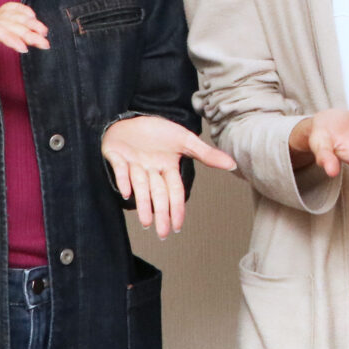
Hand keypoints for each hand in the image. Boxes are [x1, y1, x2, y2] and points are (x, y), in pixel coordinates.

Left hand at [100, 116, 236, 236]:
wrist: (134, 115)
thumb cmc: (159, 129)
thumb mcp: (186, 140)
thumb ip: (207, 154)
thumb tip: (233, 165)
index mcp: (167, 168)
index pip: (174, 191)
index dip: (176, 208)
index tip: (177, 227)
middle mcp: (150, 170)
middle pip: (157, 194)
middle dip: (160, 213)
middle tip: (162, 233)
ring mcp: (133, 164)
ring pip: (140, 186)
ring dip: (143, 203)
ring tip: (145, 221)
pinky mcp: (115, 155)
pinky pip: (120, 169)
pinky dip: (123, 180)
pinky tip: (126, 192)